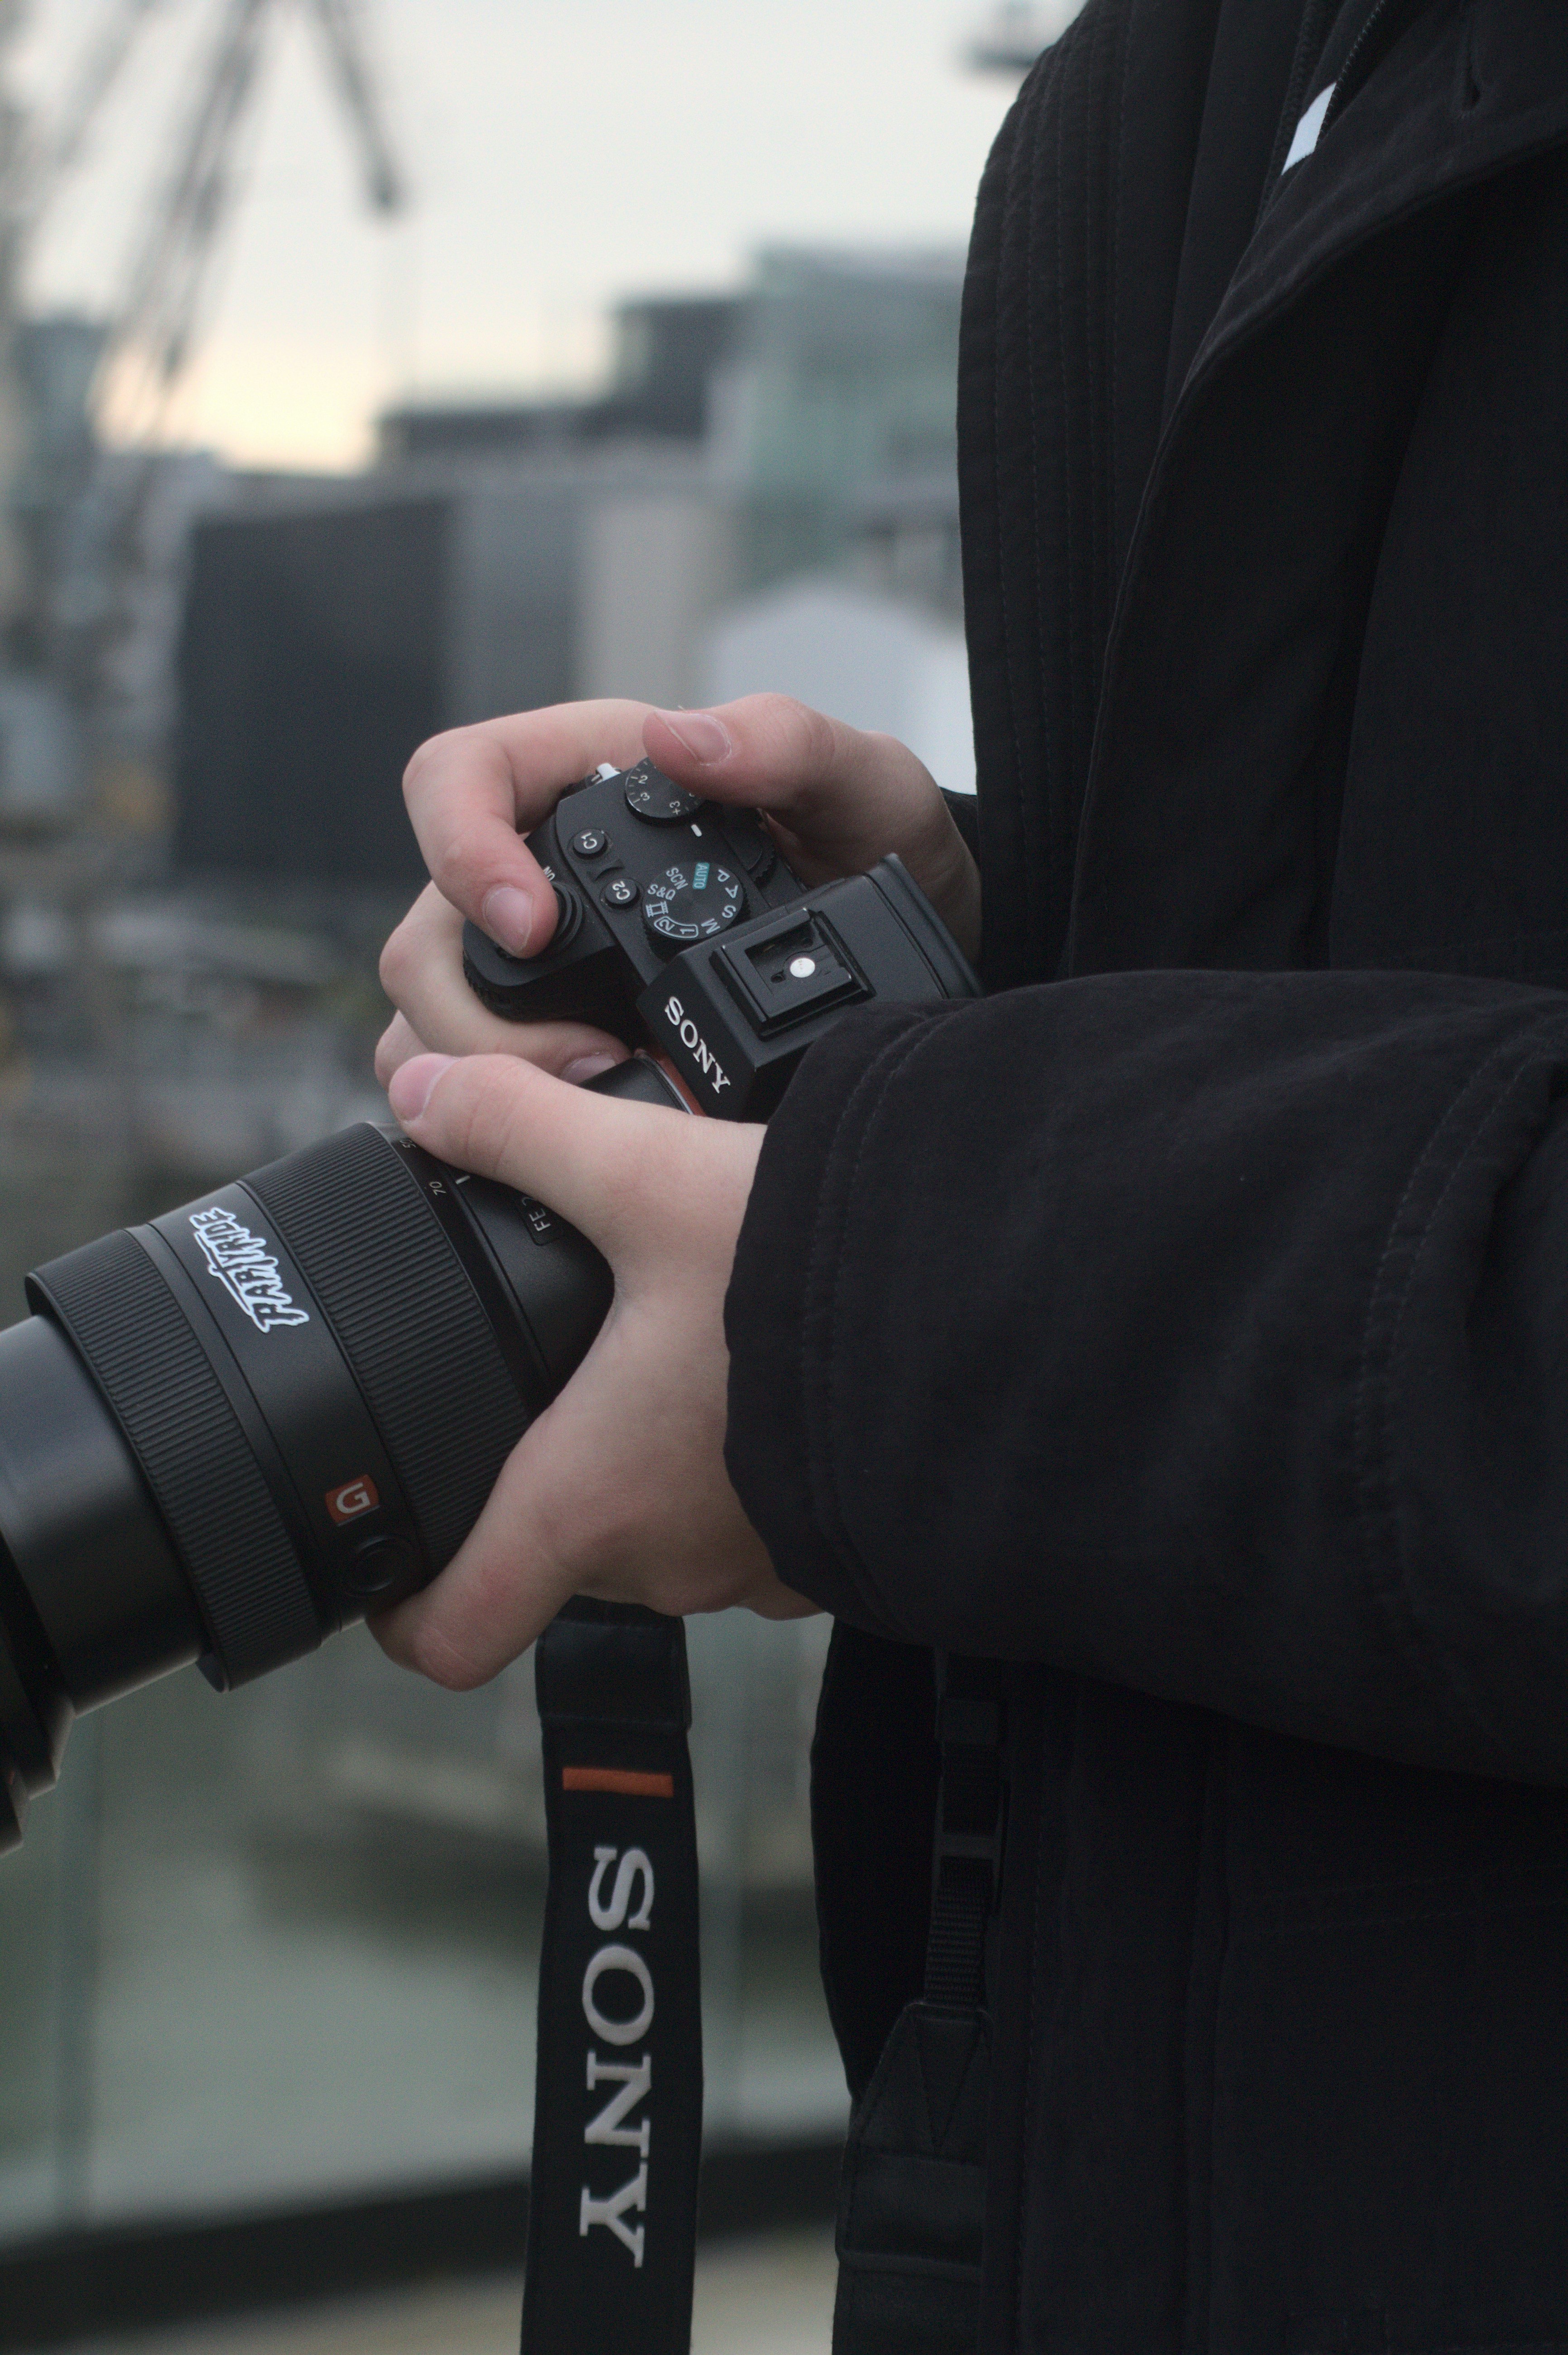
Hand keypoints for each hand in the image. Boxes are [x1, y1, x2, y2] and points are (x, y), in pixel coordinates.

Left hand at [367, 1049, 818, 1689]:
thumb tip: (423, 1093)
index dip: (398, 1608)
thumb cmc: (825, 1274)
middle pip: (554, 1551)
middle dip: (541, 1465)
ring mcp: (756, 1563)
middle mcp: (665, 1559)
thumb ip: (521, 1128)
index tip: (387, 1558)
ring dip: (646, 1457)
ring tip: (668, 1348)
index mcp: (590, 1499)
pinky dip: (736, 1458)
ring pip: (657, 1529)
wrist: (1007, 1316)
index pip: (453, 1633)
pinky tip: (759, 1370)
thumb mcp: (647, 1175)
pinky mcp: (831, 1540)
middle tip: (546, 1364)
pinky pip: (750, 1516)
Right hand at [375, 693, 980, 1085]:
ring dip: (487, 1075)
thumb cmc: (877, 846)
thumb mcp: (863, 784)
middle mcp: (539, 869)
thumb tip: (676, 737)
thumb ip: (786, 743)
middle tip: (592, 1059)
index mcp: (583, 779)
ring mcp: (537, 965)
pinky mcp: (550, 1041)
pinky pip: (472, 1083)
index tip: (529, 925)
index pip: (453, 782)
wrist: (919, 947)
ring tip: (605, 1099)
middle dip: (480, 1012)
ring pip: (431, 1018)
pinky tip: (588, 1134)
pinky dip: (506, 1118)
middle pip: (426, 931)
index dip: (459, 850)